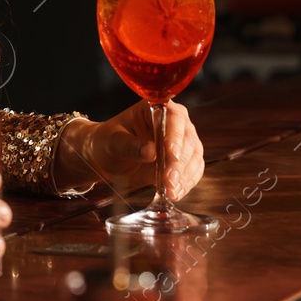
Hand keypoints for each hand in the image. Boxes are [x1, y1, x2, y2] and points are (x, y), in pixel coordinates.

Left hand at [56, 101, 203, 198]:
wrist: (108, 157)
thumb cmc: (108, 142)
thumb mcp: (113, 142)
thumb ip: (130, 145)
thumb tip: (151, 151)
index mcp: (155, 108)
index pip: (174, 118)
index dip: (175, 137)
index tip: (172, 154)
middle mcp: (174, 122)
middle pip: (187, 140)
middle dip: (179, 163)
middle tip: (168, 180)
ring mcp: (181, 141)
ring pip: (193, 157)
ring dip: (184, 176)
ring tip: (170, 191)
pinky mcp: (184, 160)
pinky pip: (193, 171)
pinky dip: (186, 183)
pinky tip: (175, 192)